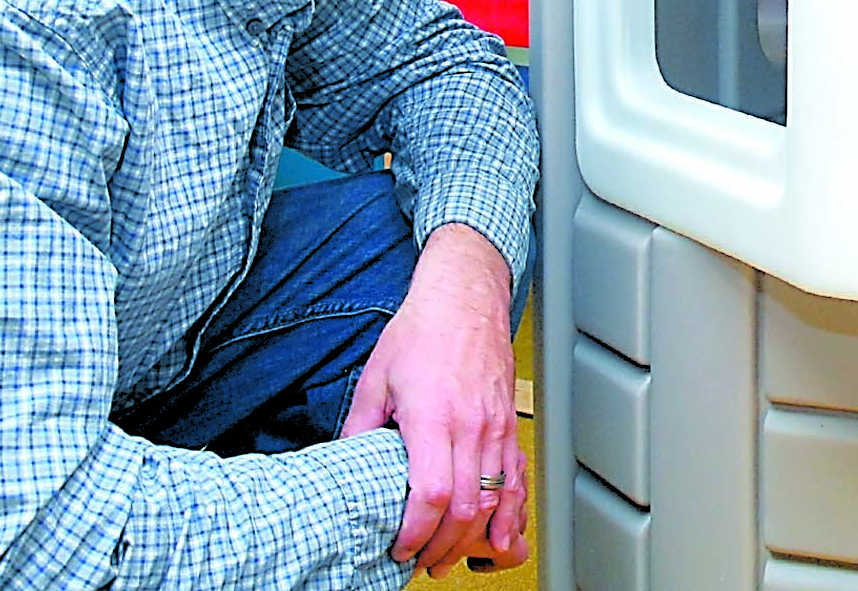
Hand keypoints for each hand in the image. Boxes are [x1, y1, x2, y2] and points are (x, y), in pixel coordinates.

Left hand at [342, 224, 523, 573]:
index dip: (418, 531)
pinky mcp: (508, 423)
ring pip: (496, 499)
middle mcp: (471, 424)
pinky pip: (514, 478)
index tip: (401, 547)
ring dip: (475, 536)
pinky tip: (497, 531)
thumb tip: (342, 464)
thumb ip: (359, 428)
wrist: (465, 296)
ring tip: (452, 554)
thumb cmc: (423, 330)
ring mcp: (495, 425)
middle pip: (467, 507)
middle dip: (443, 545)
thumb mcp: (376, 378)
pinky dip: (508, 511)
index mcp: (434, 415)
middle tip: (421, 561)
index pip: (433, 492)